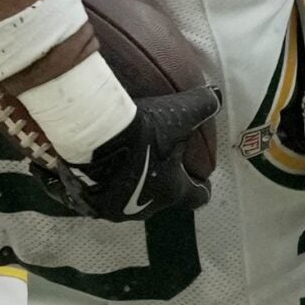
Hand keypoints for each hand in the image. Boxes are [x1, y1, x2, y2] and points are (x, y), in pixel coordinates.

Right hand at [48, 85, 219, 220]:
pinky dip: (100, 187)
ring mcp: (114, 208)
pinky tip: (96, 171)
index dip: (202, 190)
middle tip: (160, 166)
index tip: (203, 184)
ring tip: (126, 168)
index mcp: (171, 191)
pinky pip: (98, 198)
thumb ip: (201, 106)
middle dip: (162, 185)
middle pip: (161, 200)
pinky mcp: (88, 203)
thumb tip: (215, 96)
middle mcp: (144, 208)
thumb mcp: (179, 114)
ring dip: (130, 187)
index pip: (196, 197)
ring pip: (128, 200)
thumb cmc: (142, 131)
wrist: (93, 137)